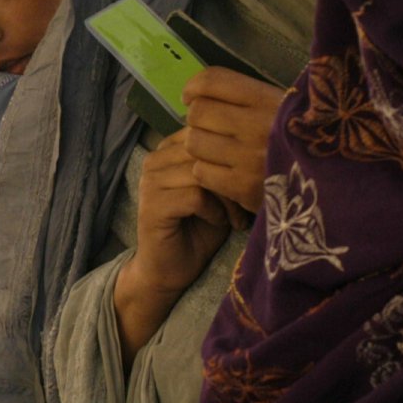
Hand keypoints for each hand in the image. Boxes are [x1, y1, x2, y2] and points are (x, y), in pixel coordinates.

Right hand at [115, 129, 234, 363]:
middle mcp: (154, 160)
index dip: (231, 157)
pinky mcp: (153, 205)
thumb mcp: (217, 191)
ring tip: (234, 217)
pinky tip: (220, 223)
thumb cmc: (199, 230)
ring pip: (201, 171)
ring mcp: (150, 182)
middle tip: (243, 205)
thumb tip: (252, 146)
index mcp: (167, 150)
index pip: (205, 132)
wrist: (169, 270)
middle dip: (231, 176)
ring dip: (226, 196)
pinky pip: (195, 196)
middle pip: (204, 150)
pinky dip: (215, 211)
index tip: (244, 186)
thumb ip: (223, 165)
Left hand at [182, 67, 284, 213]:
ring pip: (194, 142)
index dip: (193, 86)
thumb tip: (198, 91)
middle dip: (197, 120)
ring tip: (215, 150)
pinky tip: (221, 171)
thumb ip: (247, 96)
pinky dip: (205, 171)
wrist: (333, 185)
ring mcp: (250, 159)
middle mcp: (258, 126)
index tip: (190, 97)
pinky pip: (201, 171)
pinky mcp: (243, 188)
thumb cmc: (297, 140)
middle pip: (198, 112)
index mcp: (269, 100)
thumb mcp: (283, 107)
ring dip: (199, 146)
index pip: (213, 81)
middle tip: (208, 128)